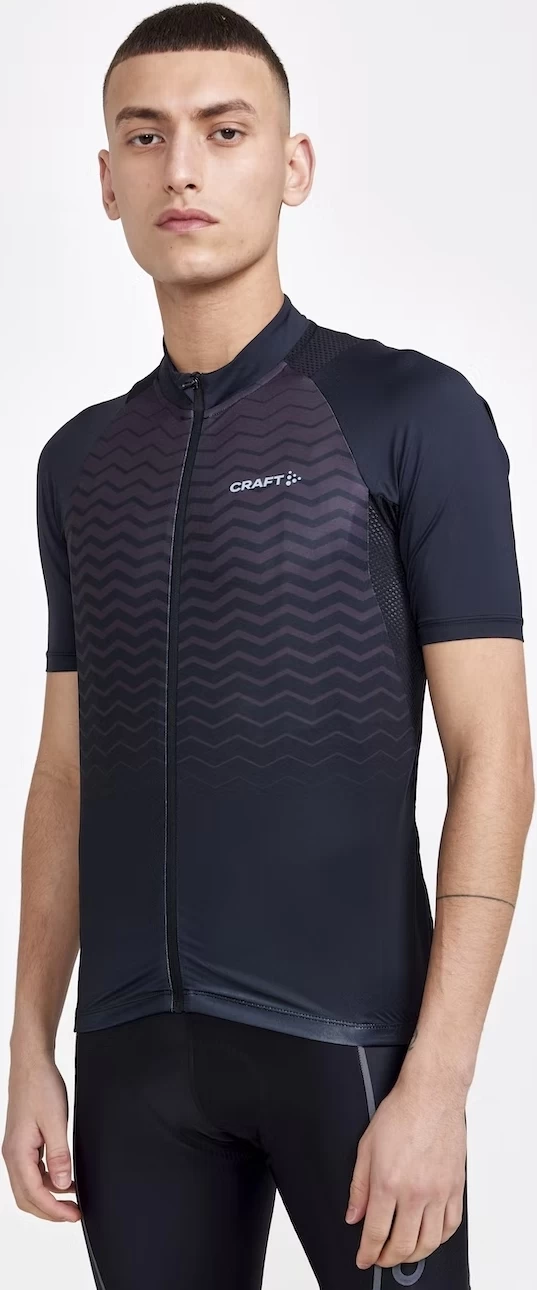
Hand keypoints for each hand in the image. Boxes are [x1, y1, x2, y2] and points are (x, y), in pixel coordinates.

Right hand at [2, 1050, 80, 1221]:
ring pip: (28, 1186)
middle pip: (26, 1197)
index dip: (54, 1210)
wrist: (31, 1065)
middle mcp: (12, 1154)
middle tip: (74, 1215)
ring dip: (48, 1197)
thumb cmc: (40, 1087)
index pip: (34, 1194)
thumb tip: (64, 1185)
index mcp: (17, 1153)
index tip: (74, 1215)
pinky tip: (64, 1180)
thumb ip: (60, 1155)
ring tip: (72, 1200)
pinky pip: (32, 1172)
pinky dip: (47, 1182)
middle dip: (50, 1210)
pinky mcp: (23, 1143)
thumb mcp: (56, 1122)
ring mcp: (16, 1150)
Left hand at [344, 1070, 466, 1269]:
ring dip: (413, 1255)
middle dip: (388, 1258)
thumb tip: (354, 1215)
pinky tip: (429, 1237)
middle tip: (381, 1257)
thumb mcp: (366, 1148)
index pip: (376, 1233)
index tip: (364, 1259)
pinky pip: (451, 1226)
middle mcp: (415, 1192)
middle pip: (403, 1245)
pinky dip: (439, 1240)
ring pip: (429, 1243)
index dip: (368, 1253)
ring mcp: (439, 1192)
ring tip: (403, 1252)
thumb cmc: (400, 1114)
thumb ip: (359, 1187)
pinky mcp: (456, 1188)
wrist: (431, 1096)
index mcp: (388, 1183)